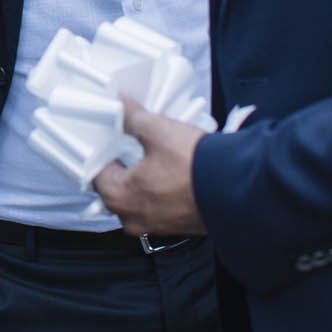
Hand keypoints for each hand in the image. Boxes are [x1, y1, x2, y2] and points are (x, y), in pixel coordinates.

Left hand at [91, 95, 206, 236]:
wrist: (236, 188)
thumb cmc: (195, 168)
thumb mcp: (157, 130)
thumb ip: (133, 118)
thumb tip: (122, 106)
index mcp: (118, 197)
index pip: (95, 171)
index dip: (101, 149)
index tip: (107, 138)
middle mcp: (133, 218)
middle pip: (116, 186)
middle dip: (122, 163)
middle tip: (131, 143)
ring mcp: (156, 225)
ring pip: (139, 196)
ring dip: (143, 177)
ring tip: (155, 154)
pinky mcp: (177, 226)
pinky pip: (160, 204)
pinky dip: (161, 189)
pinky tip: (173, 170)